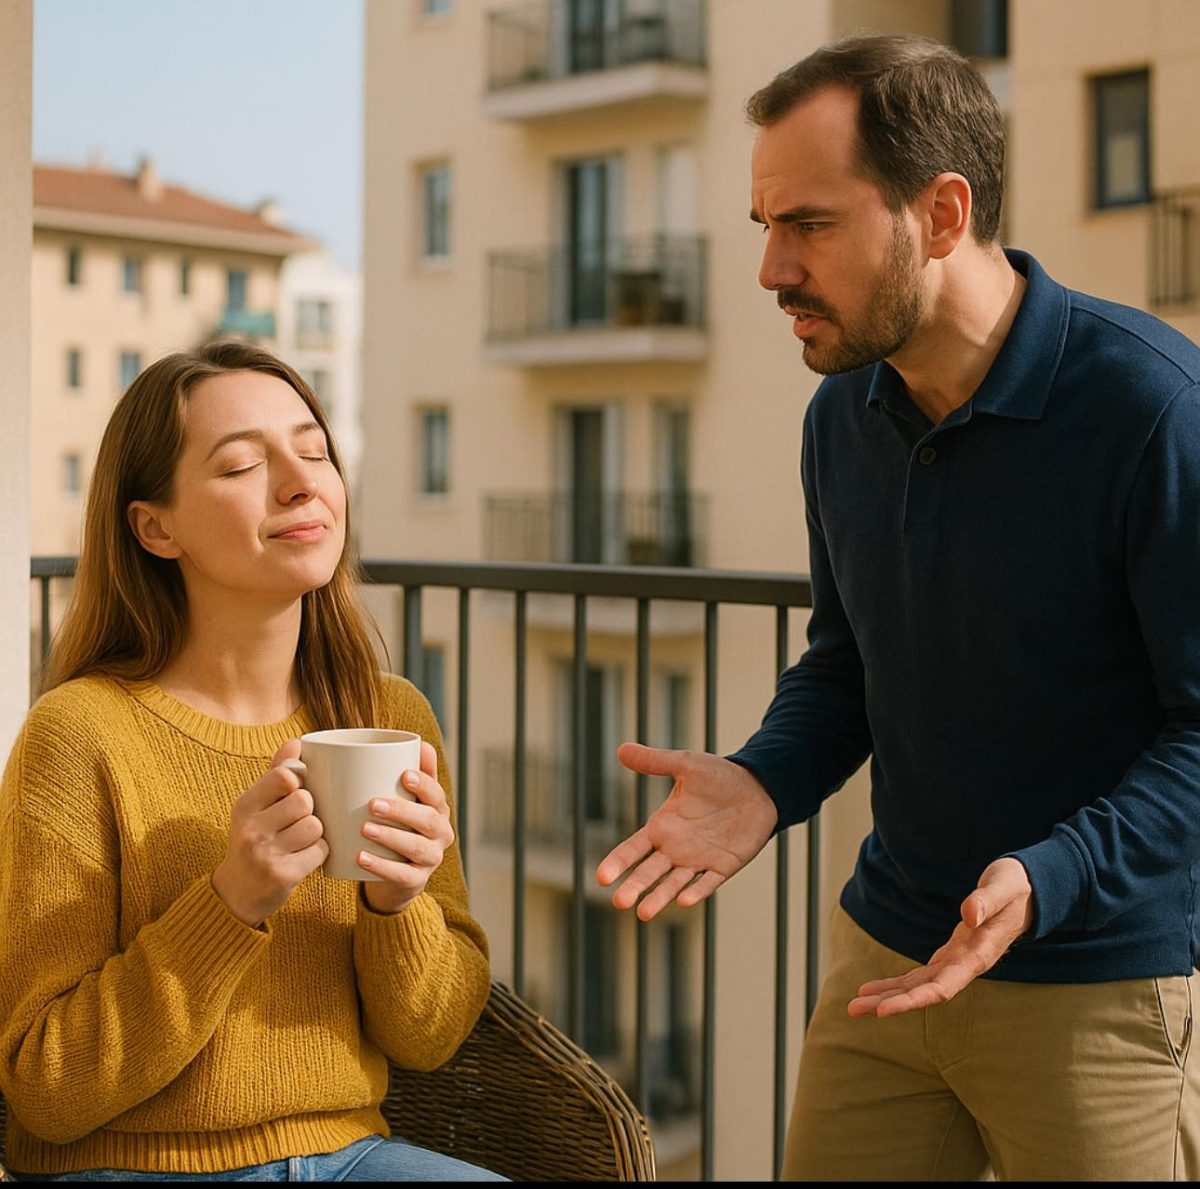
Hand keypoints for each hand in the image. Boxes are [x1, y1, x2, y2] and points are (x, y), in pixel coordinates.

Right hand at [212, 739, 328, 927]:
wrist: (237, 892)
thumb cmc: (255, 839)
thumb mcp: (256, 806)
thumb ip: (276, 773)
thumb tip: (296, 742)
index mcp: (245, 805)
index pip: (283, 776)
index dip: (299, 781)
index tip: (296, 791)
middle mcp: (250, 828)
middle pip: (304, 801)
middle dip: (309, 810)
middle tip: (299, 821)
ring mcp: (265, 854)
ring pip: (315, 825)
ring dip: (316, 833)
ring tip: (301, 840)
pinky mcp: (282, 876)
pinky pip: (320, 851)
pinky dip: (318, 853)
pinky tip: (303, 857)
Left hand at [359, 740, 454, 914]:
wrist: (396, 877)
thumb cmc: (400, 828)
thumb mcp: (408, 802)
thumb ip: (413, 775)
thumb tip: (419, 742)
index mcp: (438, 810)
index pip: (436, 795)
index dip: (424, 784)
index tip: (404, 774)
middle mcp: (441, 834)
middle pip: (428, 820)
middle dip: (402, 810)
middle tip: (372, 803)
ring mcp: (431, 859)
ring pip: (417, 847)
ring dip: (391, 837)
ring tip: (364, 829)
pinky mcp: (416, 881)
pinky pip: (402, 875)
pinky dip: (381, 867)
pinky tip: (361, 858)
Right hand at [596, 743, 778, 920]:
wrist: (758, 788)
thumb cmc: (719, 777)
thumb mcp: (686, 764)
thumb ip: (655, 761)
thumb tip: (621, 749)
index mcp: (662, 825)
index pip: (633, 848)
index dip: (618, 862)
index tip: (602, 877)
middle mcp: (676, 847)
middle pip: (649, 871)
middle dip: (635, 886)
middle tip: (619, 902)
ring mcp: (699, 859)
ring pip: (674, 883)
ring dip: (659, 897)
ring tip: (643, 914)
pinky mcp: (723, 866)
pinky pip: (707, 882)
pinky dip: (696, 891)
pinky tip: (684, 901)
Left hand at [847, 857, 1033, 1017]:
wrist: (1030, 891)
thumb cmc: (1016, 886)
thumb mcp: (1003, 886)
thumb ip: (987, 901)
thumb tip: (967, 914)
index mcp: (979, 955)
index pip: (943, 986)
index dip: (914, 1000)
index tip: (885, 1010)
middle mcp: (966, 965)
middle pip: (925, 992)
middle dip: (890, 1002)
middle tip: (853, 1010)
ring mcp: (958, 962)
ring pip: (919, 986)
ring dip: (888, 996)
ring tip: (855, 1005)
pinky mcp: (952, 954)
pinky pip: (921, 975)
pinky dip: (898, 984)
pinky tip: (874, 991)